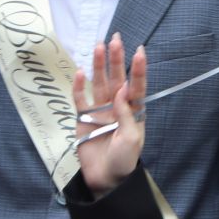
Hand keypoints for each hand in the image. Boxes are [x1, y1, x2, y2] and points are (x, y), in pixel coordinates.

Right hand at [71, 34, 146, 195]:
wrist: (105, 180)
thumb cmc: (124, 160)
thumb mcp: (130, 139)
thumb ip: (126, 113)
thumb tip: (122, 89)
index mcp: (133, 111)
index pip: (137, 85)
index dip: (138, 69)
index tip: (139, 50)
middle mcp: (117, 106)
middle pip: (117, 78)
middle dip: (116, 59)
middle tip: (115, 39)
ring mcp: (100, 111)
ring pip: (99, 83)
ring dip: (98, 66)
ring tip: (98, 46)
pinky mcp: (84, 119)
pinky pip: (80, 99)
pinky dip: (79, 86)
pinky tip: (79, 72)